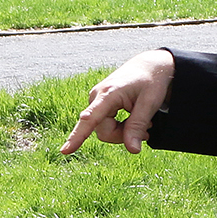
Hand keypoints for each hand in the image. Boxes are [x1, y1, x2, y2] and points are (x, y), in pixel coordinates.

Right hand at [61, 49, 175, 154]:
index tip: (65, 151)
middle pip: (104, 132)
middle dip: (123, 136)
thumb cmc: (151, 82)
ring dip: (123, 132)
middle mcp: (96, 97)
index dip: (78, 136)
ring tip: (142, 122)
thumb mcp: (150, 104)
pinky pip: (105, 125)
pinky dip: (120, 127)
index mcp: (109, 93)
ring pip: (104, 130)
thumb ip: (138, 127)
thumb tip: (132, 151)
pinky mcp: (98, 105)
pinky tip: (132, 119)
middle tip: (146, 131)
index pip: (90, 118)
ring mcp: (95, 101)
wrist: (148, 66)